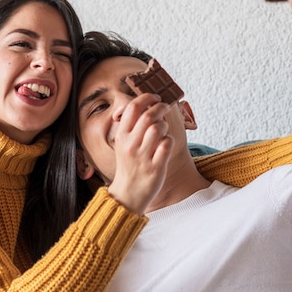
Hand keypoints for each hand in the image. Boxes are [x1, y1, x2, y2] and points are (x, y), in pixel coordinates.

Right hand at [106, 95, 175, 213]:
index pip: (133, 107)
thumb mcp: (123, 144)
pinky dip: (169, 141)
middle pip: (148, 115)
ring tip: (163, 131)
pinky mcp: (155, 167)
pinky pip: (167, 145)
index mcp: (122, 136)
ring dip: (165, 126)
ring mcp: (143, 157)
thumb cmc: (129, 165)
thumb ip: (131, 127)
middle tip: (165, 107)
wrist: (128, 194)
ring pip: (158, 128)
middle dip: (160, 107)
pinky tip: (166, 145)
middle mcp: (131, 145)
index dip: (146, 97)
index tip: (155, 97)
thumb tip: (145, 104)